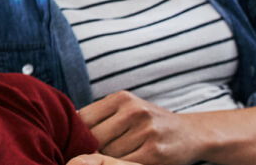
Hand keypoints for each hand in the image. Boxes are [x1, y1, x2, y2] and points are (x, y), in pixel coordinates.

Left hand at [79, 91, 204, 164]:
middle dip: (91, 148)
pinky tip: (123, 161)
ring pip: (107, 153)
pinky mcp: (155, 153)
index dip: (77, 134)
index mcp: (122, 98)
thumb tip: (64, 127)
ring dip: (106, 158)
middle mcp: (135, 112)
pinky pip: (123, 163)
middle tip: (94, 152)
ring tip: (113, 155)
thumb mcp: (126, 109)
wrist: (191, 134)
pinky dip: (119, 164)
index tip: (78, 141)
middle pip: (94, 137)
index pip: (83, 118)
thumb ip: (99, 115)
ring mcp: (146, 132)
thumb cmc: (149, 123)